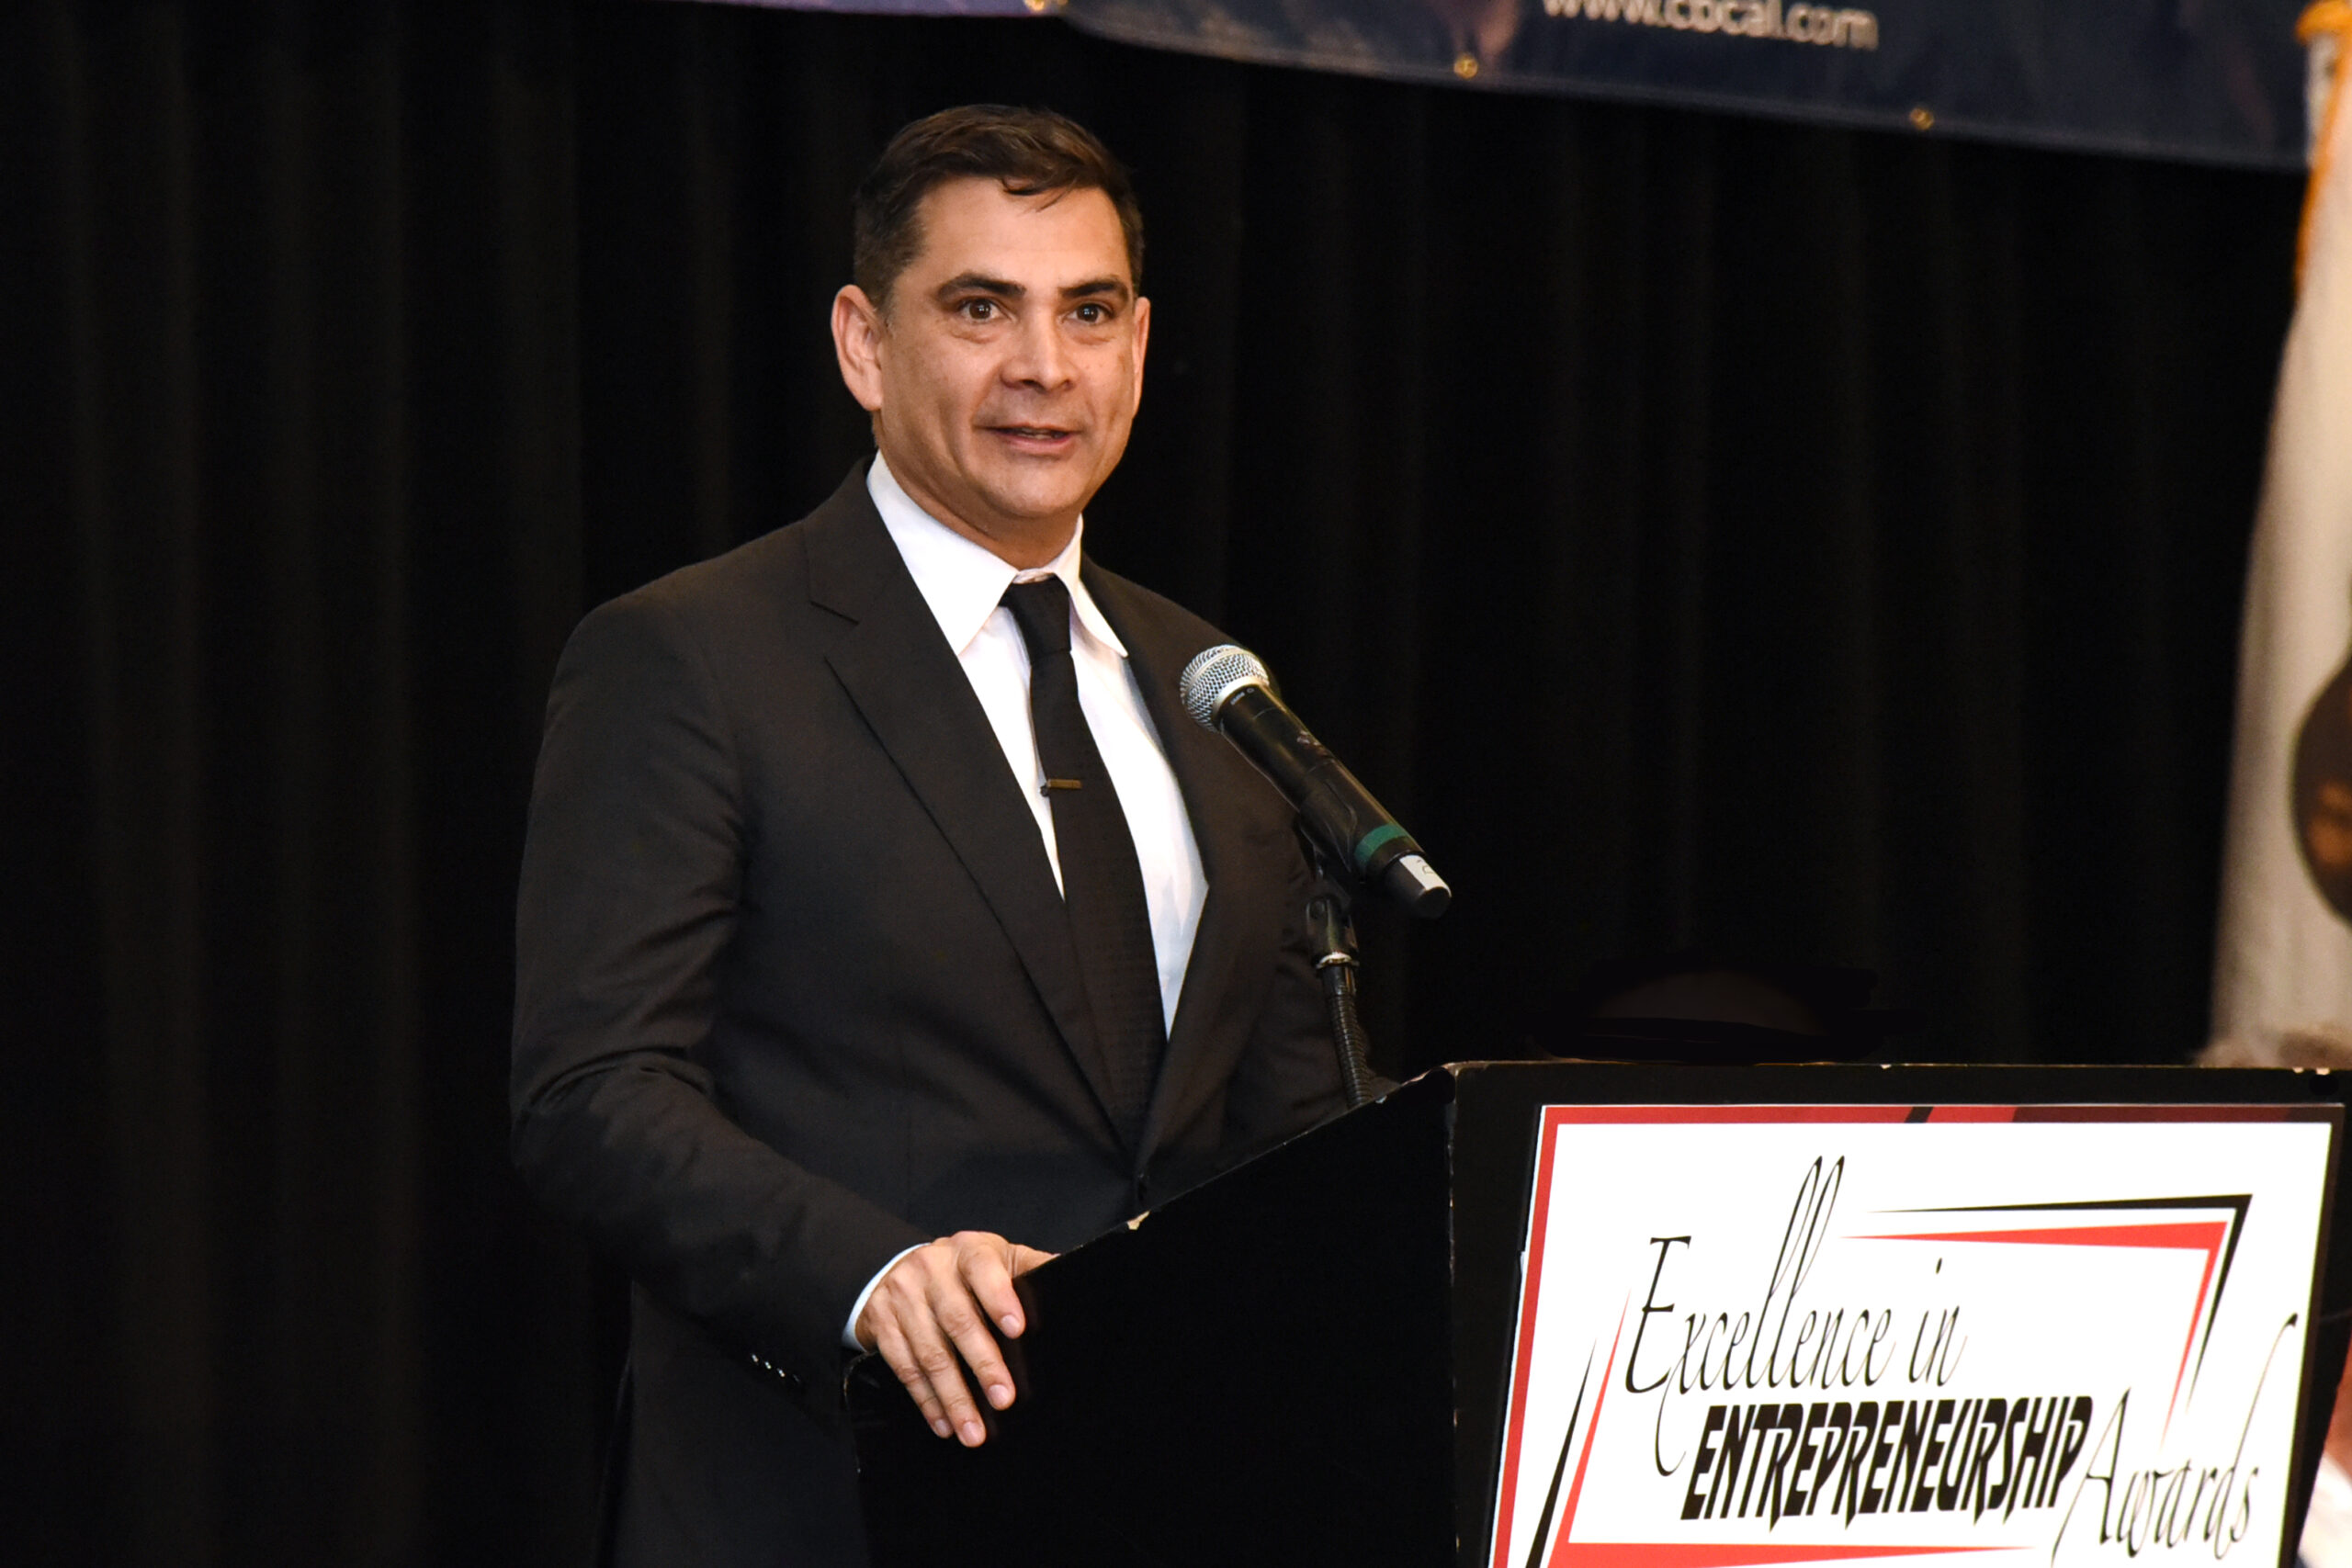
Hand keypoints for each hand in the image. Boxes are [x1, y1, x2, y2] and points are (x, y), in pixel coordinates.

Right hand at [855, 1230, 1054, 1446]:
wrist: (899, 1268)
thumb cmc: (964, 1272)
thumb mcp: (997, 1259)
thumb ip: (1029, 1270)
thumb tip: (1073, 1279)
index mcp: (967, 1251)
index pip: (983, 1268)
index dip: (999, 1297)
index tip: (1018, 1329)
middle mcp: (931, 1269)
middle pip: (956, 1319)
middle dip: (982, 1363)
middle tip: (1003, 1398)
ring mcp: (902, 1296)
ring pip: (929, 1352)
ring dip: (952, 1396)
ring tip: (973, 1429)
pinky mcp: (881, 1322)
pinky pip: (904, 1367)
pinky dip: (926, 1400)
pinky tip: (943, 1423)